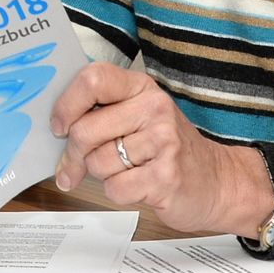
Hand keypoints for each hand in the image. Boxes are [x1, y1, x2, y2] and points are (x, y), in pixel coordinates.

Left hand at [50, 63, 273, 236]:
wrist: (219, 181)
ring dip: (101, 174)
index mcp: (142, 88)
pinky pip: (114, 188)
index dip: (66, 105)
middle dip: (74, 155)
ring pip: (97, 163)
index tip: (59, 127)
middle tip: (76, 166)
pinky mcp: (166, 177)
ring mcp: (164, 142)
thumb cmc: (167, 149)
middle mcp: (154, 109)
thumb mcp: (139, 117)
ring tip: (126, 171)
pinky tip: (139, 186)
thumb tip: (54, 130)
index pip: (92, 79)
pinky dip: (118, 193)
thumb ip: (101, 114)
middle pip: (84, 130)